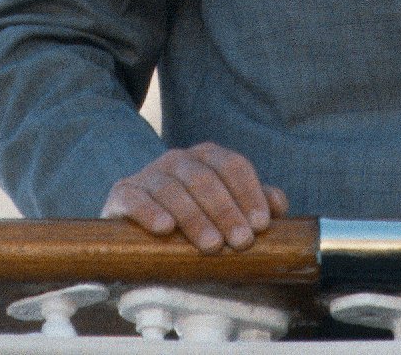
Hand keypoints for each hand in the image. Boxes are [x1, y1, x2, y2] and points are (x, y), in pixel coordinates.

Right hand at [102, 143, 288, 252]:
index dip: (250, 194)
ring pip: (173, 190)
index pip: (234, 166)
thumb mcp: (223, 207)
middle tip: (241, 242)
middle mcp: (178, 159)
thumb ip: (252, 202)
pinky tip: (166, 228)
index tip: (261, 224)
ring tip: (212, 245)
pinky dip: (151, 212)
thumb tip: (279, 206)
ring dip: (195, 218)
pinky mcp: (121, 193)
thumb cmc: (191, 216)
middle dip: (226, 212)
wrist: (135, 226)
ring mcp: (148, 174)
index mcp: (207, 156)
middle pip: (206, 180)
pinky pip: (136, 199)